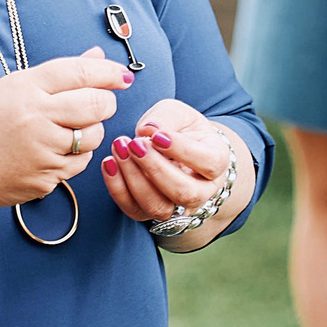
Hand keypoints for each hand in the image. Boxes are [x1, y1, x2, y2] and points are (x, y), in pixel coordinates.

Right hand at [0, 48, 130, 216]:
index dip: (108, 72)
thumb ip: (57, 74)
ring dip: (91, 131)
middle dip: (106, 102)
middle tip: (101, 102)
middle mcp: (35, 118)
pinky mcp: (46, 178)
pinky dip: (76, 155)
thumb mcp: (11, 88)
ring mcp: (42, 151)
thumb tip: (96, 56)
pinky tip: (55, 150)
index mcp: (24, 88)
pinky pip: (79, 163)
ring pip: (92, 136)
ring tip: (69, 128)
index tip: (122, 75)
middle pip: (96, 105)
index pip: (80, 72)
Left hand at [101, 100, 233, 232]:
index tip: (157, 135)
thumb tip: (147, 130)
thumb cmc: (179, 128)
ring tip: (119, 150)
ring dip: (134, 179)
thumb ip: (165, 117)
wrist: (174, 150)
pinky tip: (109, 164)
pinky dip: (117, 189)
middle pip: (183, 192)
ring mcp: (176, 208)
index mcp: (216, 163)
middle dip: (155, 168)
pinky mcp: (149, 214)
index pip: (208, 162)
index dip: (182, 150)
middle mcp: (202, 192)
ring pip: (158, 207)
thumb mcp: (177, 113)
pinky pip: (133, 210)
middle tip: (134, 144)